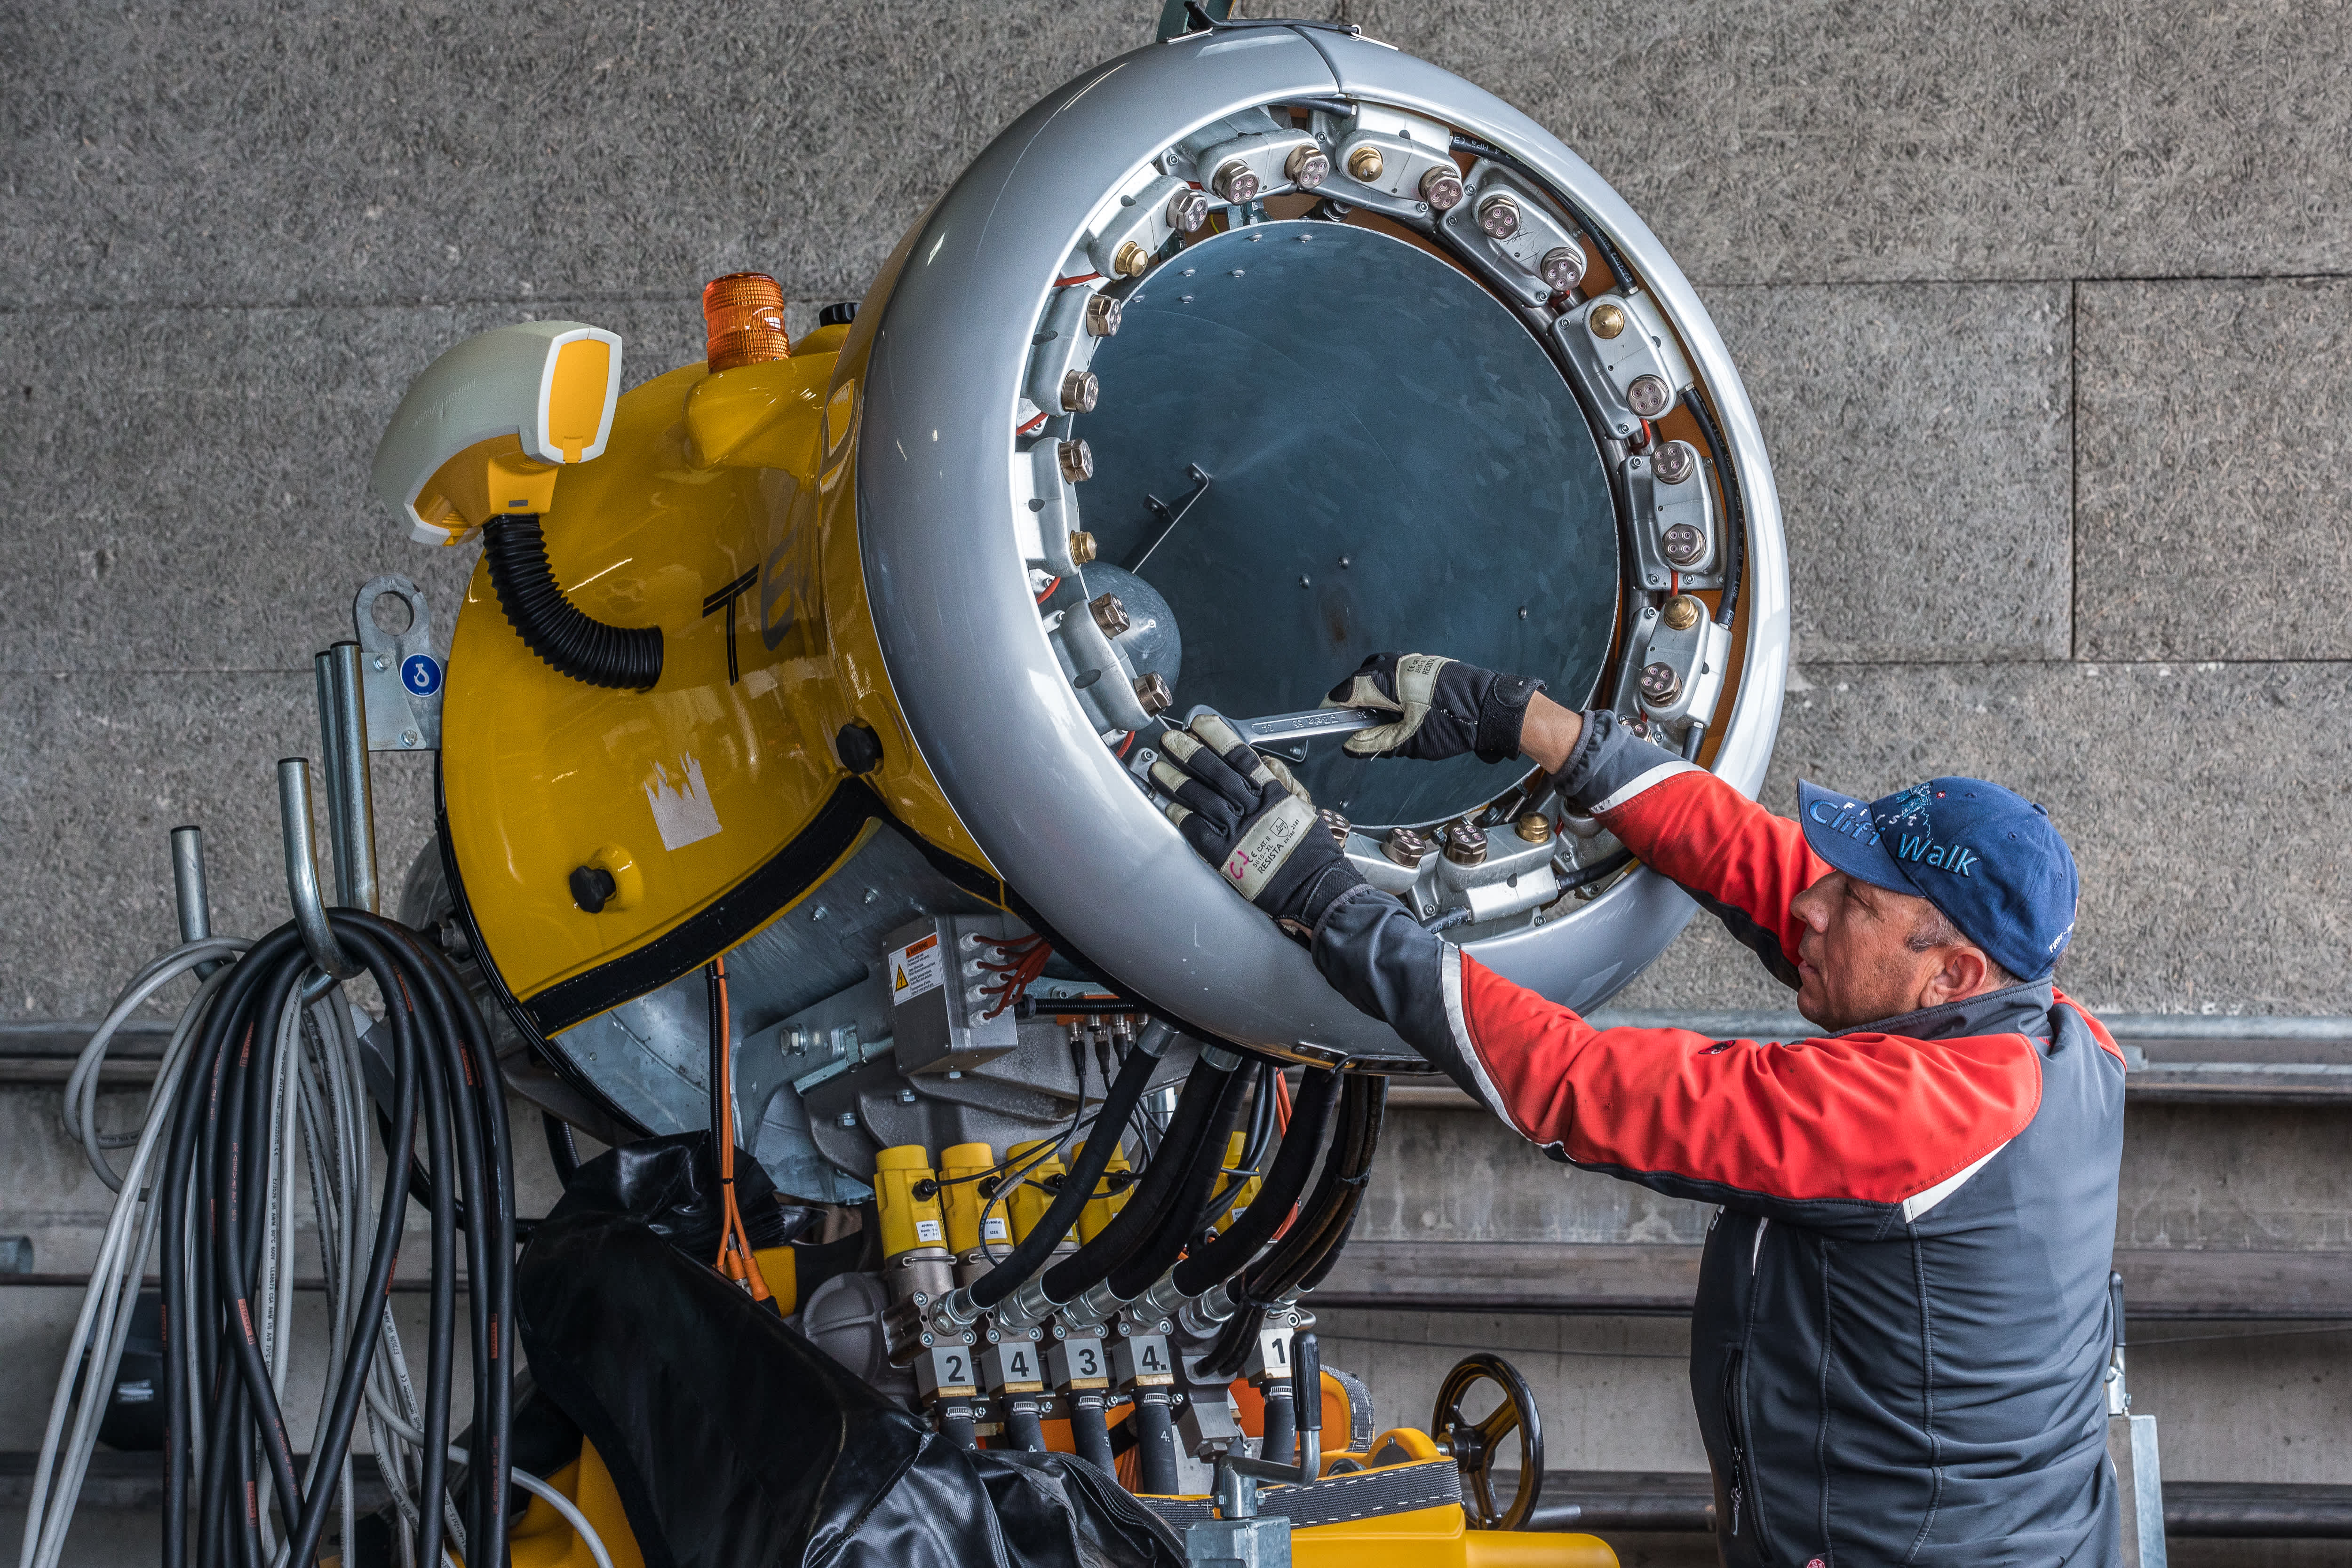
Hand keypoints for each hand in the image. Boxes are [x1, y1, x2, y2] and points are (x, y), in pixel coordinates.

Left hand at [1150, 713, 1363, 932]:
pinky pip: (1198, 831)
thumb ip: (1283, 785)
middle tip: (1170, 740)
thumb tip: (1265, 764)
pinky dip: (1182, 816)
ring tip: (1158, 768)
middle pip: (1216, 772)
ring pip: (1203, 797)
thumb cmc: (1314, 853)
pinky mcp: (1227, 856)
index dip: (1218, 737)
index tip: (1201, 725)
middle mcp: (1254, 807)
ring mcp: (1239, 831)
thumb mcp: (1304, 809)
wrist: (1317, 887)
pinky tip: (1169, 805)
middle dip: (1190, 752)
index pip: (1241, 757)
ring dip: (1177, 781)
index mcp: (1274, 793)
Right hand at [1322, 653, 1545, 763]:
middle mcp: (1396, 665)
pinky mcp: (1424, 664)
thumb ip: (1376, 743)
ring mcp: (1411, 661)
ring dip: (1372, 694)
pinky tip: (1400, 708)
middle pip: (1360, 680)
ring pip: (1377, 674)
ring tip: (1380, 719)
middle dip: (1354, 702)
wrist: (1491, 707)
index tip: (1326, 718)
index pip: (1347, 691)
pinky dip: (1389, 688)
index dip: (1333, 707)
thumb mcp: (1410, 741)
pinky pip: (1395, 672)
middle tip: (1355, 725)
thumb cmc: (1454, 722)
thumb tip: (1352, 745)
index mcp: (1387, 681)